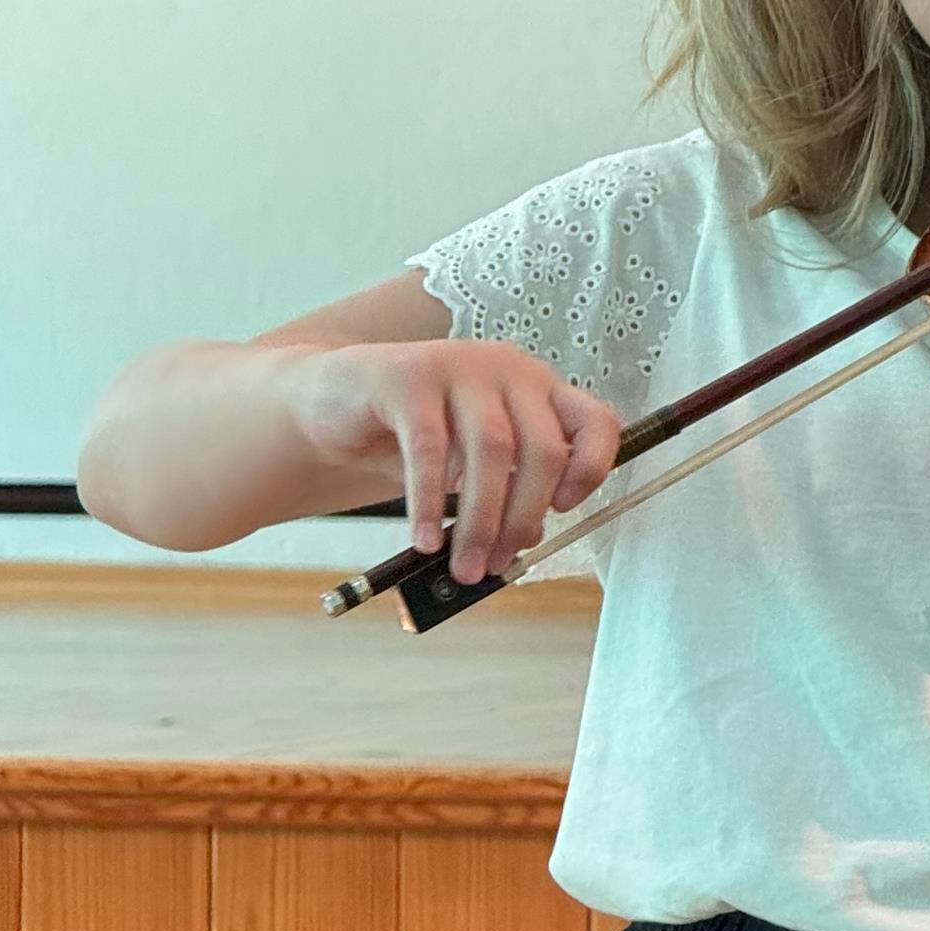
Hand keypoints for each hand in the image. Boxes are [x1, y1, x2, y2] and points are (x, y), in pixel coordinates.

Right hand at [285, 339, 621, 584]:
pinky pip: (430, 449)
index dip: (592, 469)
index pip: (596, 422)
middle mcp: (509, 370)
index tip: (564, 511)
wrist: (333, 403)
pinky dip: (430, 503)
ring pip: (493, 451)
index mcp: (538, 390)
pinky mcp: (409, 376)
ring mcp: (461, 365)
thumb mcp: (468, 465)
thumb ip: (505, 491)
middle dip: (523, 518)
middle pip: (543, 449)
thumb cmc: (412, 438)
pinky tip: (424, 539)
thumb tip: (528, 539)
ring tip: (464, 565)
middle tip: (498, 563)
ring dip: (480, 521)